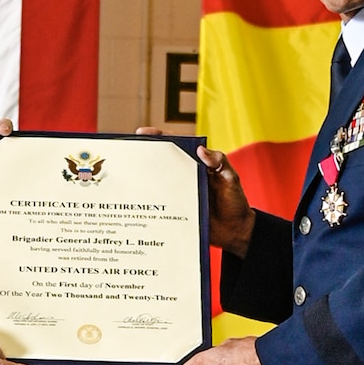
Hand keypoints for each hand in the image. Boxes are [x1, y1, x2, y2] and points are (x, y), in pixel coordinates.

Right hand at [135, 129, 253, 255]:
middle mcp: (186, 177)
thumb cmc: (236, 202)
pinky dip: (148, 204)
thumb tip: (201, 150)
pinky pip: (160, 205)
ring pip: (158, 184)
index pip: (178, 147)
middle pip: (162, 163)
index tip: (143, 132)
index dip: (160, 138)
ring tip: (126, 177)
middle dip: (144, 157)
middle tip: (128, 154)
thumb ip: (220, 162)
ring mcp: (179, 194)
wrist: (236, 232)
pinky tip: (136, 204)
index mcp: (197, 165)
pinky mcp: (176, 211)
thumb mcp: (231, 179)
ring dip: (142, 181)